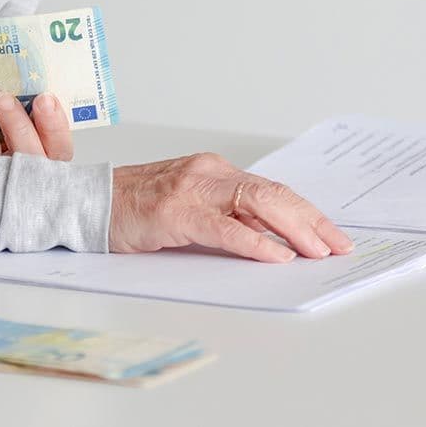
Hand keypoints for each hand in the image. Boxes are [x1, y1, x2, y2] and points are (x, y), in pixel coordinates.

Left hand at [0, 69, 73, 160]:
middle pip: (19, 152)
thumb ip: (30, 75)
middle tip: (2, 97)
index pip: (58, 147)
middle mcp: (17, 166)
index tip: (46, 98)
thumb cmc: (6, 112)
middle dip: (13, 124)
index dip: (53, 126)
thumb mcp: (28, 99)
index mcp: (47, 155)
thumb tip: (22, 27)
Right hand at [109, 152, 353, 262]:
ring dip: (293, 229)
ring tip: (317, 250)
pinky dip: (254, 242)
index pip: (273, 190)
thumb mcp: (190, 208)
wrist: (87, 201)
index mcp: (215, 170)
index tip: (333, 236)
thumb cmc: (135, 209)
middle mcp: (208, 172)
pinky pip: (224, 226)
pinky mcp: (174, 210)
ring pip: (256, 203)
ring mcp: (191, 188)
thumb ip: (226, 217)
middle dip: (311, 221)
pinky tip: (276, 256)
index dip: (307, 213)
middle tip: (338, 246)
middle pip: (273, 193)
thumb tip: (275, 240)